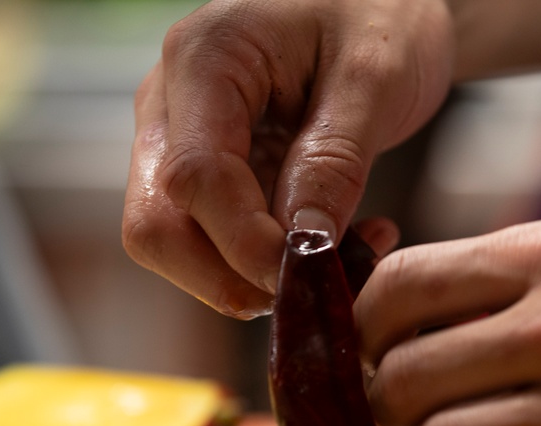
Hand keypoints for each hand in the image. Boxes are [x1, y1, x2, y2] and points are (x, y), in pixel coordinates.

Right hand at [122, 0, 452, 317]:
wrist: (382, 3)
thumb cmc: (381, 12)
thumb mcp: (375, 77)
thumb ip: (335, 161)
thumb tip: (302, 247)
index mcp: (203, 59)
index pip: (192, 177)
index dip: (244, 242)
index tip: (309, 271)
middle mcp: (172, 104)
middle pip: (157, 226)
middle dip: (231, 275)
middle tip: (316, 283)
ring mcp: (183, 142)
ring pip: (179, 246)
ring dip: (254, 277)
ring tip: (347, 255)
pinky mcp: (210, 173)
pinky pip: (216, 242)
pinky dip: (268, 264)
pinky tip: (336, 244)